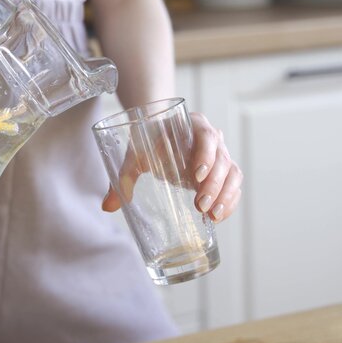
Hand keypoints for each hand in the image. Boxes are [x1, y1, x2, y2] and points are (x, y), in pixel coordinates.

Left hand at [102, 112, 242, 222]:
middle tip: (201, 204)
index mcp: (193, 124)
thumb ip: (124, 176)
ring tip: (212, 216)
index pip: (207, 136)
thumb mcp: (136, 155)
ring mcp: (220, 156)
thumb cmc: (148, 142)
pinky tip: (218, 217)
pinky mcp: (223, 173)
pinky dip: (230, 202)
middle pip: (222, 159)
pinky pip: (234, 187)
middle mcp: (212, 138)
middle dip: (214, 184)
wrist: (157, 134)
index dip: (205, 155)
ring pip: (232, 174)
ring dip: (225, 196)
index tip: (195, 175)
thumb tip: (108, 207)